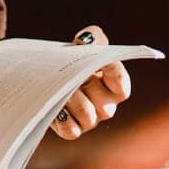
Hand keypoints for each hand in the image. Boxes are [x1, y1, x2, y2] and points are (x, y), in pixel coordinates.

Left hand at [50, 24, 131, 139]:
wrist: (47, 74)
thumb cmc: (71, 59)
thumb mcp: (83, 45)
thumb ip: (93, 37)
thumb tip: (89, 41)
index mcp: (113, 86)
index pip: (122, 87)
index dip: (113, 74)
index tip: (100, 61)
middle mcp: (105, 105)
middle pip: (105, 106)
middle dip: (86, 88)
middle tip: (70, 76)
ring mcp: (90, 119)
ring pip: (88, 117)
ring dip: (71, 101)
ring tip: (59, 88)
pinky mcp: (72, 129)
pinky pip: (71, 131)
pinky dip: (62, 118)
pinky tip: (55, 106)